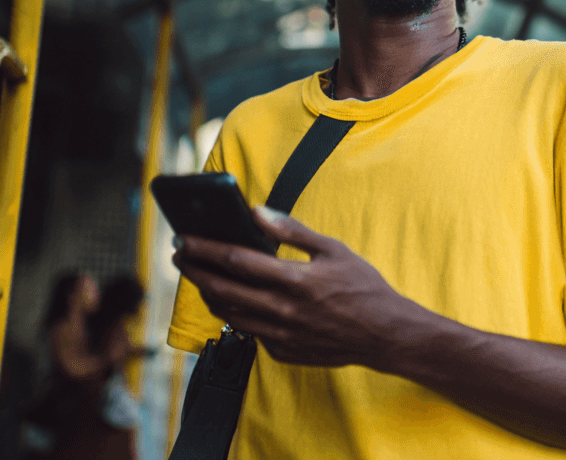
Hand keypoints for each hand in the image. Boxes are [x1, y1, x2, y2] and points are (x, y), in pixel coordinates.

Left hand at [172, 207, 421, 367]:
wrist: (385, 334)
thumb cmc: (363, 288)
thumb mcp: (333, 250)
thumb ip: (292, 231)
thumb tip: (258, 213)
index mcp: (294, 280)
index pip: (235, 260)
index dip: (204, 249)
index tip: (184, 239)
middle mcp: (282, 310)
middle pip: (221, 289)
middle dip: (194, 270)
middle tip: (180, 256)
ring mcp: (280, 335)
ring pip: (228, 314)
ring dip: (210, 294)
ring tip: (203, 278)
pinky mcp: (282, 351)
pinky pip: (249, 332)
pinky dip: (237, 315)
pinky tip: (236, 302)